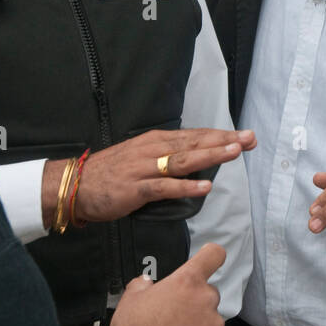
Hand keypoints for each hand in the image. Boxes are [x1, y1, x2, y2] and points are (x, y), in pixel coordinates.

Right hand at [43, 128, 256, 226]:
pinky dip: (186, 186)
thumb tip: (197, 159)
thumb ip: (168, 158)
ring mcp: (144, 168)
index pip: (195, 136)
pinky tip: (205, 186)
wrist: (75, 185)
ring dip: (210, 155)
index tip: (246, 136)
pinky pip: (165, 187)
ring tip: (234, 152)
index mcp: (156, 141)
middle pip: (194, 143)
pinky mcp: (136, 189)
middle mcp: (153, 150)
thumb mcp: (142, 157)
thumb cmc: (111, 173)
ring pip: (183, 160)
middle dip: (224, 141)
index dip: (221, 136)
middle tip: (249, 139)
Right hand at [99, 242, 227, 325]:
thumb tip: (146, 282)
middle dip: (195, 304)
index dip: (211, 256)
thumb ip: (142, 285)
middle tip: (176, 318)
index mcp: (187, 281)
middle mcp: (205, 298)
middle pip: (208, 294)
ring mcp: (214, 324)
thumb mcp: (131, 299)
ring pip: (211, 321)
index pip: (213, 256)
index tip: (209, 260)